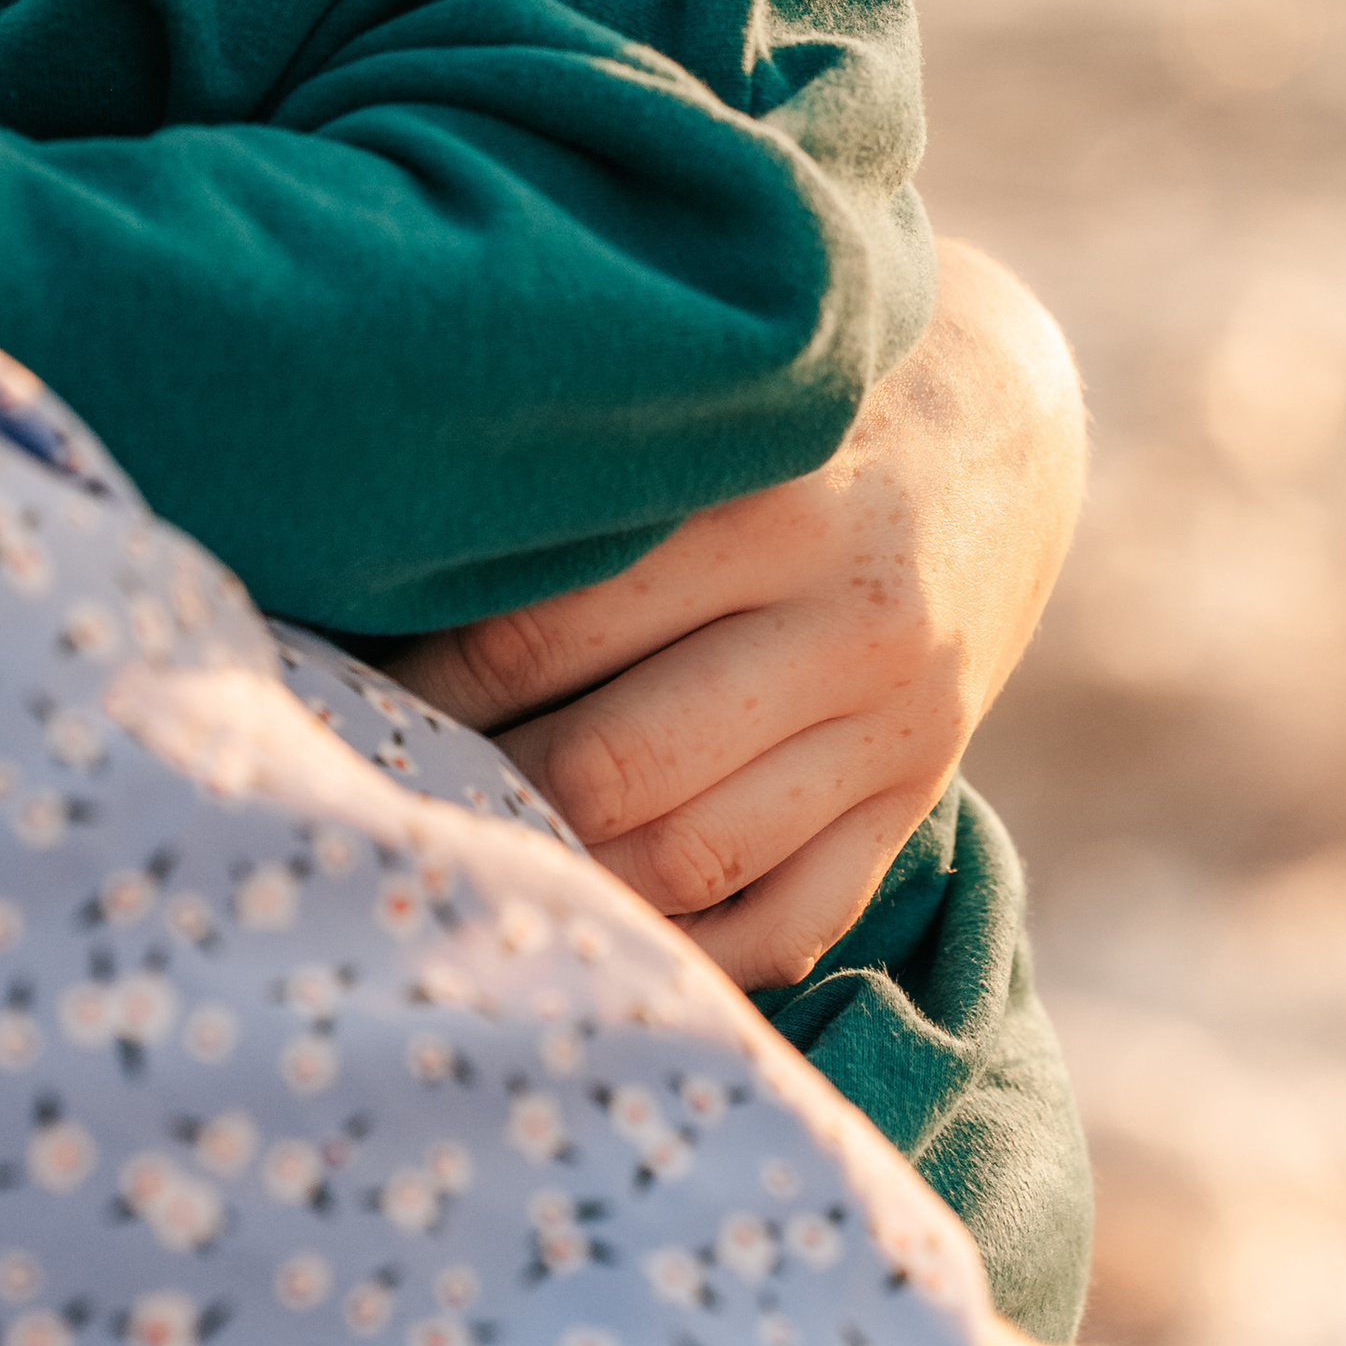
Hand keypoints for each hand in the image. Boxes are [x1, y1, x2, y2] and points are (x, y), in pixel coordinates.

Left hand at [382, 238, 1085, 988]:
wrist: (1005, 423)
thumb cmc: (793, 395)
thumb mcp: (711, 392)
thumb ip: (588, 461)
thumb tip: (382, 526)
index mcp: (774, 503)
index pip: (551, 626)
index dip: (424, 680)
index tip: (340, 687)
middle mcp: (849, 619)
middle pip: (612, 761)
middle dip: (476, 788)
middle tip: (374, 791)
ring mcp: (897, 723)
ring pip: (696, 859)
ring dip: (564, 882)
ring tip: (460, 865)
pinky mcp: (918, 790)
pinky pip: (798, 914)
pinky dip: (692, 954)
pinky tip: (595, 939)